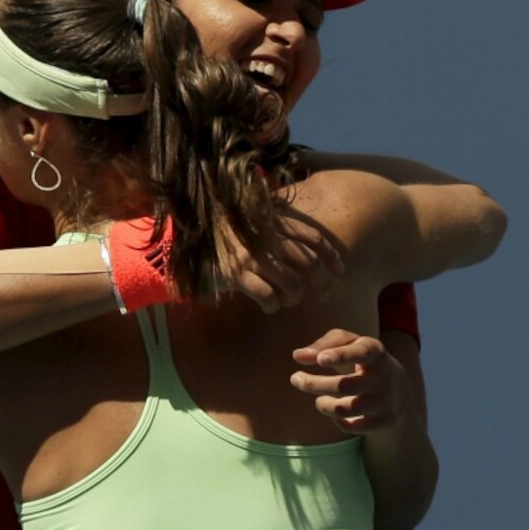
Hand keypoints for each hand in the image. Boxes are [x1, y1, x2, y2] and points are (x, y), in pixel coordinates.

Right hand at [219, 206, 344, 313]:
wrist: (188, 239)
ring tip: (289, 300)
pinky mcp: (235, 274)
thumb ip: (280, 230)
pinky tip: (270, 307)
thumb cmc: (229, 237)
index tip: (340, 270)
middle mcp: (265, 237)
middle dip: (320, 282)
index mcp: (273, 222)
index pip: (312, 237)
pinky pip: (267, 296)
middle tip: (323, 295)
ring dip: (295, 297)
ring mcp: (250, 256)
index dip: (330, 254)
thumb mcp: (256, 225)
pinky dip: (273, 306)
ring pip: (291, 283)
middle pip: (307, 263)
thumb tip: (312, 251)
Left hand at [289, 328, 405, 434]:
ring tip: (320, 399)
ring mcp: (385, 400)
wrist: (398, 388)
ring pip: (346, 409)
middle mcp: (383, 376)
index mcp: (374, 351)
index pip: (361, 352)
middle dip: (315, 384)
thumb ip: (323, 345)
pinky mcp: (384, 420)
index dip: (341, 356)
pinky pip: (352, 426)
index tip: (320, 360)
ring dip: (324, 405)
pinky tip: (335, 412)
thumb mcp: (348, 343)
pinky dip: (338, 420)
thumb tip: (298, 356)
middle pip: (345, 386)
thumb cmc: (361, 358)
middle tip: (295, 378)